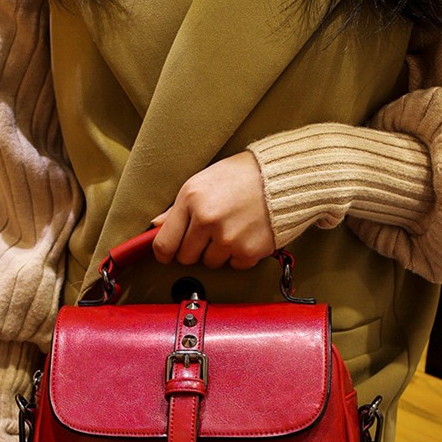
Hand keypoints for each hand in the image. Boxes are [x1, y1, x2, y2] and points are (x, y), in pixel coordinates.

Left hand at [151, 151, 274, 269]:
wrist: (283, 177)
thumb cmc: (242, 176)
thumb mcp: (202, 181)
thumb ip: (177, 208)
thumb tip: (157, 226)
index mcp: (191, 200)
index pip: (164, 244)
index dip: (164, 253)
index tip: (169, 254)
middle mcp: (208, 220)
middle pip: (186, 258)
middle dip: (194, 249)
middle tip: (209, 233)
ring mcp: (228, 238)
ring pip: (210, 263)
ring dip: (218, 252)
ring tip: (231, 229)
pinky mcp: (249, 251)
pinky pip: (234, 265)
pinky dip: (239, 255)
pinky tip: (245, 234)